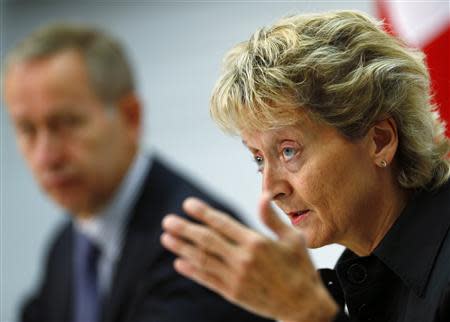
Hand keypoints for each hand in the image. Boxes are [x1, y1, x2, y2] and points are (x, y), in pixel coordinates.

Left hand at [161, 193, 337, 321]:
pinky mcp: (233, 293)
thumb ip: (272, 218)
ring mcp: (236, 278)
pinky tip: (179, 263)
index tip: (188, 204)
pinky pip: (207, 280)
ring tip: (166, 238)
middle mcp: (243, 260)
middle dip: (185, 229)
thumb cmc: (300, 268)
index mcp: (257, 243)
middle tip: (167, 221)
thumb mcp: (293, 239)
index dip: (203, 213)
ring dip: (182, 249)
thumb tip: (263, 195)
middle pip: (207, 241)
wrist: (303, 307)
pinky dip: (192, 271)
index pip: (223, 223)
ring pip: (203, 260)